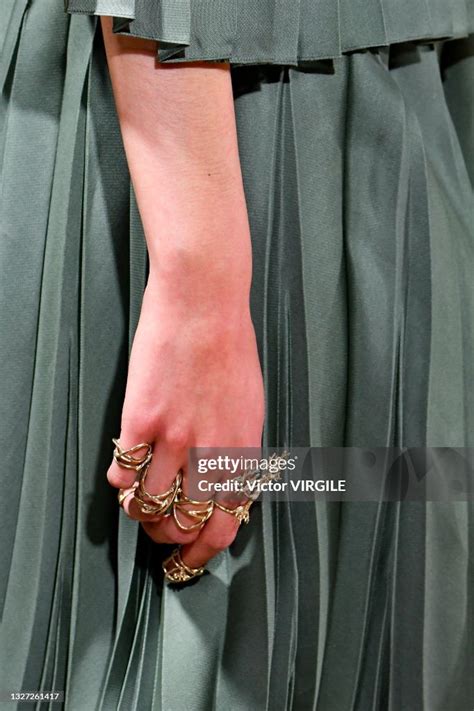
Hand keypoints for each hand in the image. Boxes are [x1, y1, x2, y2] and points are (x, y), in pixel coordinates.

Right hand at [107, 273, 264, 569]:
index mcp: (243, 452)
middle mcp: (211, 454)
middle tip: (160, 536)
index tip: (189, 559)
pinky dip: (120, 479)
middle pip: (183, 525)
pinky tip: (125, 469)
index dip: (203, 552)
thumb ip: (237, 450)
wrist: (204, 304)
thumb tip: (221, 484)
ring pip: (146, 506)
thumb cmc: (231, 348)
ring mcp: (175, 439)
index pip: (225, 526)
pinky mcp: (142, 421)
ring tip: (138, 502)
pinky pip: (123, 472)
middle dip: (168, 541)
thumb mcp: (251, 405)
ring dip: (139, 513)